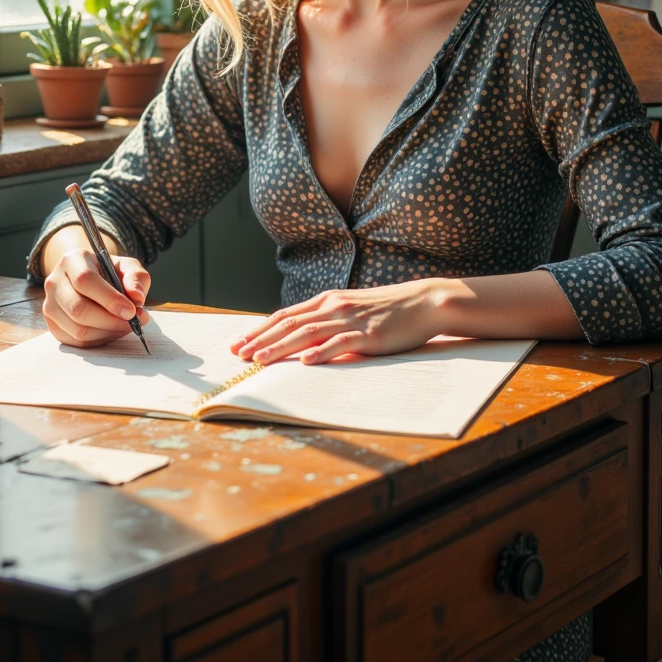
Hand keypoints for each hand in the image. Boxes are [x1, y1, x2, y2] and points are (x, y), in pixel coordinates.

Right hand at [42, 236, 150, 347]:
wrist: (87, 279)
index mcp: (72, 260)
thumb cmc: (108, 272)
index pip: (85, 281)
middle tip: (133, 322)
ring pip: (77, 329)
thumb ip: (136, 278)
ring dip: (107, 332)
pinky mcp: (52, 325)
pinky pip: (76, 341)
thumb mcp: (126, 266)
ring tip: (125, 326)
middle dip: (110, 321)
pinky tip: (112, 331)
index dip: (109, 299)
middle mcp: (54, 282)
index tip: (131, 311)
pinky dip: (98, 341)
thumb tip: (137, 298)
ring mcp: (49, 305)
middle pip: (78, 309)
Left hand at [230, 282, 447, 365]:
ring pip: (308, 333)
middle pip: (289, 323)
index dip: (259, 329)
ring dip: (280, 347)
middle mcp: (334, 306)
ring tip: (259, 360)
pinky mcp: (369, 335)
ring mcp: (351, 320)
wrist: (424, 302)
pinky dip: (321, 352)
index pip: (285, 315)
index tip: (238, 343)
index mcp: (327, 300)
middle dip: (260, 340)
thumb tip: (301, 342)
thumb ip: (327, 321)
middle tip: (237, 355)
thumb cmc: (387, 309)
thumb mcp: (351, 310)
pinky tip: (305, 361)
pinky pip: (341, 343)